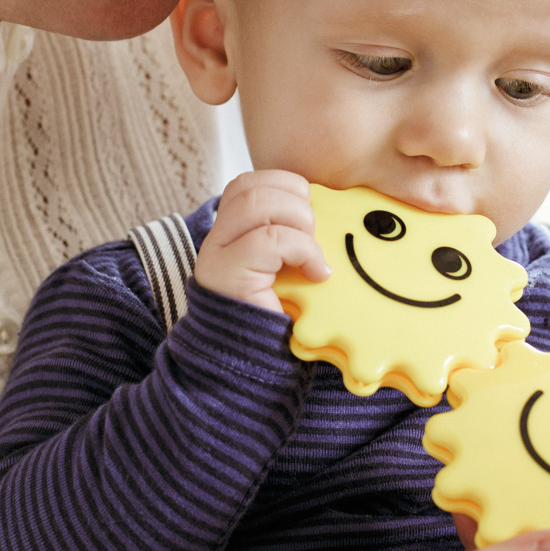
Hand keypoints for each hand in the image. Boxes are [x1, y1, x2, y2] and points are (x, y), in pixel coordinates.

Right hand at [194, 170, 330, 312]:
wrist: (257, 368)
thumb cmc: (283, 317)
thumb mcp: (291, 268)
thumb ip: (296, 238)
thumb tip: (333, 211)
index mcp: (230, 233)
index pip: (250, 183)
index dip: (286, 187)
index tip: (311, 216)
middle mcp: (216, 240)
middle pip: (251, 186)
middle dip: (295, 201)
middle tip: (314, 237)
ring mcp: (217, 256)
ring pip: (257, 203)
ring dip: (299, 222)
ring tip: (313, 254)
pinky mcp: (228, 275)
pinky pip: (268, 239)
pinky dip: (303, 250)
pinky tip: (316, 273)